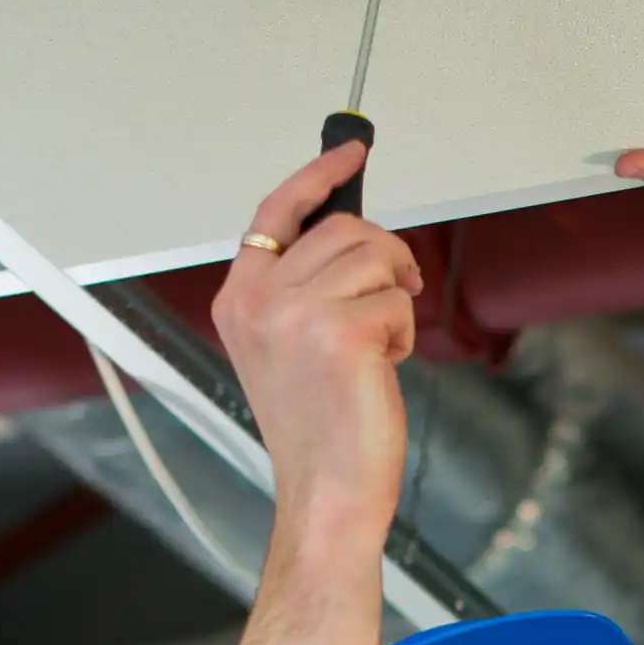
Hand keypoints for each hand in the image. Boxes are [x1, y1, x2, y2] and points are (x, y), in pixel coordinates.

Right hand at [210, 141, 420, 540]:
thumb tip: (353, 233)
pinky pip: (397, 298)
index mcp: (239, 299)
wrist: (327, 493)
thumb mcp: (288, 346)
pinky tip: (384, 368)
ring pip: (375, 256)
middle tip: (400, 287)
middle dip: (385, 254)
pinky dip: (404, 331)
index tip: (353, 151)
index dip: (320, 175)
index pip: (278, 211)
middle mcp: (259, 300)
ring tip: (380, 344)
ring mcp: (296, 314)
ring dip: (395, 297)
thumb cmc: (317, 429)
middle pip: (342, 227)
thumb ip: (301, 286)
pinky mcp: (342, 332)